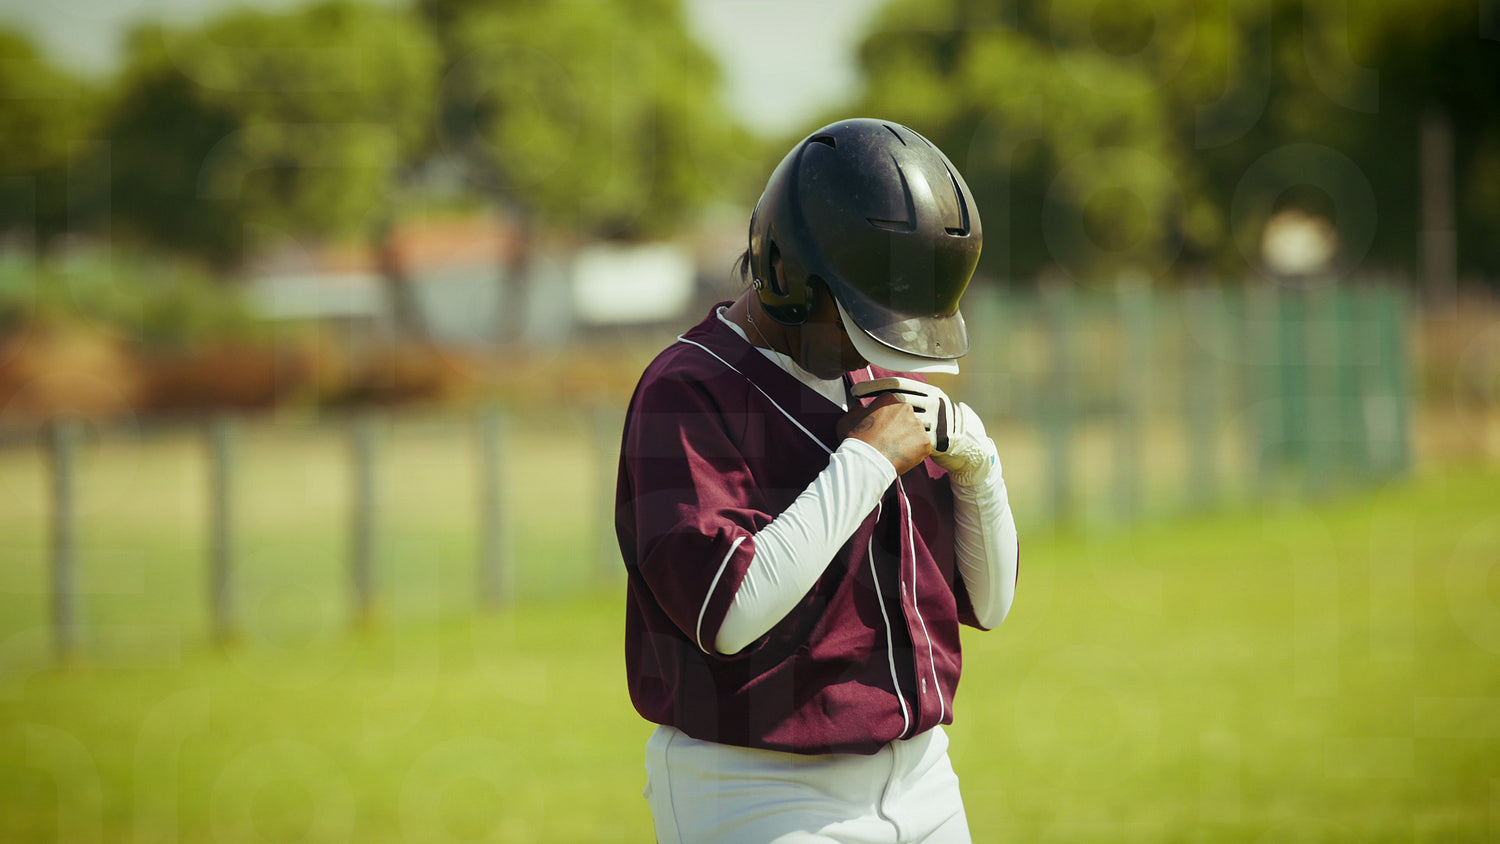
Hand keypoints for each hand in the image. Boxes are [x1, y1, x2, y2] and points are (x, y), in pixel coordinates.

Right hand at [837, 392, 931, 474]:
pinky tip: (901, 458)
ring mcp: (917, 425)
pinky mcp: (925, 442)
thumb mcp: (848, 419)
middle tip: (888, 441)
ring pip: (915, 432)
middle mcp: (906, 408)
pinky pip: (922, 446)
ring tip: (894, 451)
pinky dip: (914, 453)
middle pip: (906, 417)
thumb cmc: (855, 442)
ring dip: (908, 440)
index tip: (881, 428)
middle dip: (899, 428)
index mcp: (889, 399)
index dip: (886, 419)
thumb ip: (859, 410)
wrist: (865, 463)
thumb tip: (862, 410)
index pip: (891, 406)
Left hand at [852, 377, 998, 486]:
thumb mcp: (923, 406)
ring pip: (903, 422)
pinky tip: (878, 445)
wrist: (959, 444)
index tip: (855, 392)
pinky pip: (910, 441)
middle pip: (899, 400)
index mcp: (928, 391)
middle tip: (853, 411)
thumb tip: (872, 394)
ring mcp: (937, 421)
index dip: (874, 386)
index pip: (897, 383)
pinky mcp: (937, 440)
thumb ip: (904, 399)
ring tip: (862, 429)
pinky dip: (892, 442)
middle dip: (873, 405)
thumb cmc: (931, 424)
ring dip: (881, 426)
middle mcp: (935, 402)